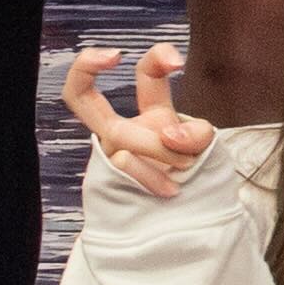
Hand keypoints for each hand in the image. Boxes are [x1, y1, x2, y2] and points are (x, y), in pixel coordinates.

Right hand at [61, 37, 221, 202]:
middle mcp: (121, 132)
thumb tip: (169, 134)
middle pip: (77, 94)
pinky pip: (123, 166)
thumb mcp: (206, 150)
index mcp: (151, 117)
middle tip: (112, 55)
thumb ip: (196, 133)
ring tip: (185, 167)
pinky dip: (152, 175)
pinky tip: (171, 189)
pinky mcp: (105, 181)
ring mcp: (109, 156)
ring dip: (157, 146)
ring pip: (120, 135)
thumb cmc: (193, 184)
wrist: (183, 229)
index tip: (177, 61)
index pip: (145, 76)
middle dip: (83, 68)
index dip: (156, 59)